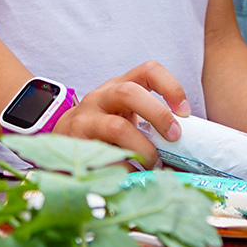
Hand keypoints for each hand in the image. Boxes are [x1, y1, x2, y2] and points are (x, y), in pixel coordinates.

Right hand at [50, 61, 190, 165]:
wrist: (59, 140)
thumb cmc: (103, 129)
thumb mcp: (124, 114)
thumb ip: (149, 120)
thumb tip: (188, 145)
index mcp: (118, 86)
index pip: (148, 70)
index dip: (171, 87)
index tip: (184, 113)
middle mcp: (100, 97)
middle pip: (129, 93)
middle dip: (158, 115)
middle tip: (174, 138)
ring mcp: (85, 120)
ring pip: (117, 127)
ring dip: (144, 149)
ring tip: (153, 165)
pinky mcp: (76, 145)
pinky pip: (106, 158)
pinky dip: (125, 169)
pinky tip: (132, 176)